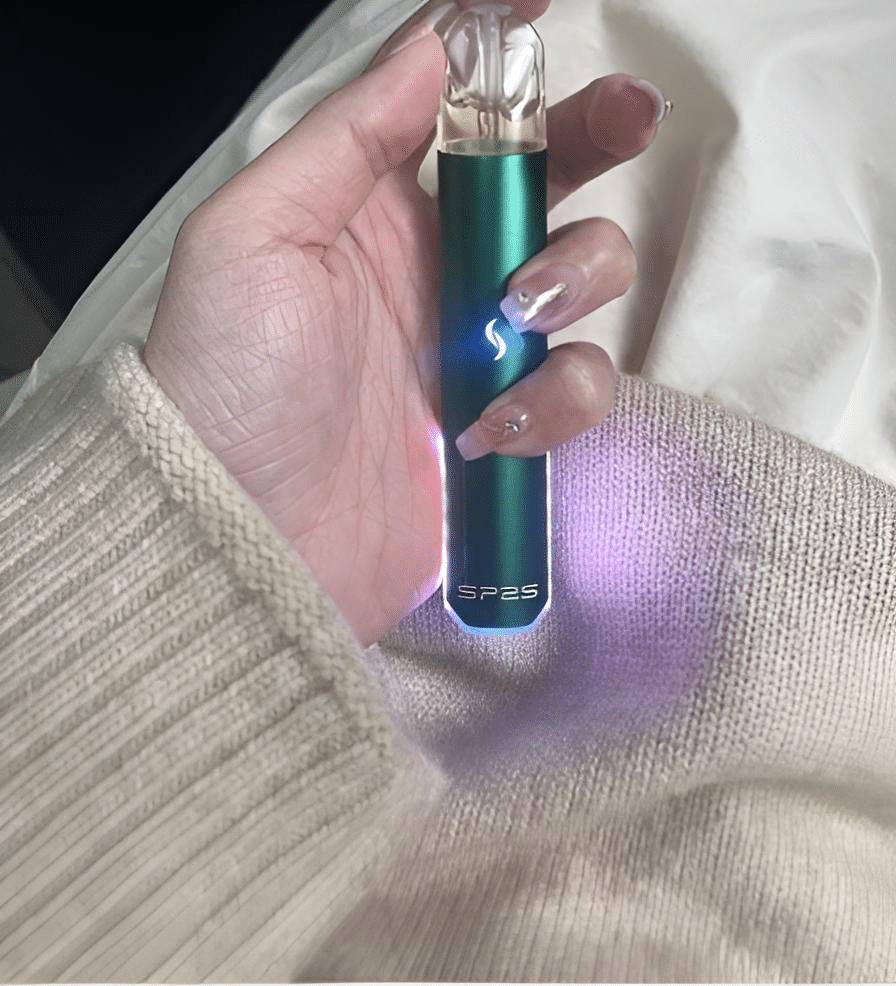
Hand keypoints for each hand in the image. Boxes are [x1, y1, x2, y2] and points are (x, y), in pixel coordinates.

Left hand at [142, 0, 666, 648]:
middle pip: (544, 178)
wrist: (246, 537)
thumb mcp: (254, 236)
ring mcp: (477, 347)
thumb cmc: (228, 382)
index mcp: (371, 208)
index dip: (504, 52)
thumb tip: (432, 47)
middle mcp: (435, 267)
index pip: (451, 107)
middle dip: (596, 137)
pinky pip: (576, 387)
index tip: (548, 6)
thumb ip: (348, 138)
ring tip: (512, 321)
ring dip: (572, 279)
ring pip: (581, 276)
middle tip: (629, 121)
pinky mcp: (507, 425)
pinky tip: (493, 429)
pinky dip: (556, 399)